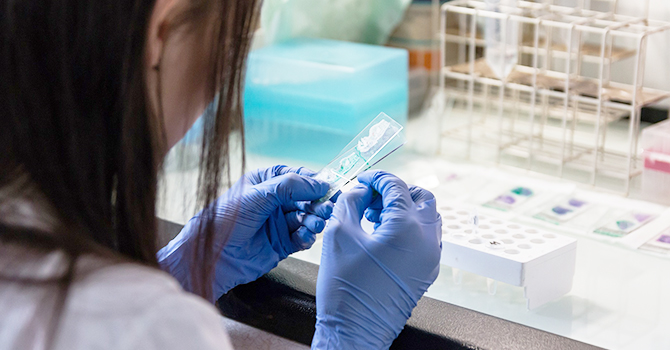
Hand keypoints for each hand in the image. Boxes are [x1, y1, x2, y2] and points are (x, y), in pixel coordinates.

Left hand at [158, 165, 332, 298]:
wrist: (213, 256)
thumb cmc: (226, 220)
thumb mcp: (259, 195)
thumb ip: (291, 187)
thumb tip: (320, 183)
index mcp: (267, 182)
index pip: (298, 177)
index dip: (315, 182)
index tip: (329, 188)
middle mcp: (275, 201)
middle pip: (307, 199)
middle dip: (318, 203)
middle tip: (326, 209)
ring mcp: (279, 222)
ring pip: (307, 218)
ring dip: (314, 220)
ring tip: (315, 224)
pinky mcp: (282, 243)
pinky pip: (302, 238)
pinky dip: (307, 237)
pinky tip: (304, 237)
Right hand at [312, 171, 441, 349]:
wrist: (355, 330)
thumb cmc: (345, 287)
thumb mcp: (339, 234)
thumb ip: (350, 202)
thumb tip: (359, 191)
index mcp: (407, 228)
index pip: (396, 186)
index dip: (376, 178)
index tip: (361, 181)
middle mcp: (426, 240)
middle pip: (422, 197)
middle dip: (397, 190)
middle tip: (371, 197)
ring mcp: (431, 258)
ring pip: (428, 217)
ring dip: (405, 209)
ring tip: (375, 217)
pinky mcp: (427, 272)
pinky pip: (427, 238)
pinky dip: (410, 228)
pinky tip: (384, 235)